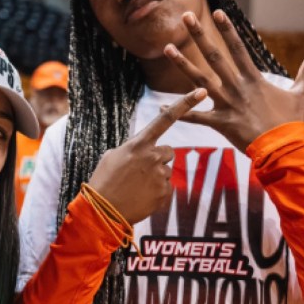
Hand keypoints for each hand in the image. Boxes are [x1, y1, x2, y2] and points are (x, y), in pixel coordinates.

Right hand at [87, 88, 206, 224]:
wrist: (102, 211)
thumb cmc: (104, 181)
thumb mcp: (112, 156)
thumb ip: (132, 149)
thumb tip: (143, 151)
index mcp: (139, 144)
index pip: (166, 119)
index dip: (185, 103)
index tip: (202, 92)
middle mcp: (153, 156)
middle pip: (168, 151)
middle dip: (157, 159)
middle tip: (138, 171)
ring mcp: (160, 176)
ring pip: (165, 171)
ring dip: (154, 177)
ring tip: (135, 187)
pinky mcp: (164, 193)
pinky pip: (166, 188)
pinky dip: (156, 193)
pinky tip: (140, 197)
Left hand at [163, 10, 303, 151]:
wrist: (285, 150)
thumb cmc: (292, 122)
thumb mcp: (302, 93)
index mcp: (253, 79)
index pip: (238, 48)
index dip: (227, 30)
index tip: (217, 13)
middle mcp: (236, 87)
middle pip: (213, 57)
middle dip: (199, 36)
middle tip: (185, 18)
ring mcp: (226, 104)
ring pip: (199, 80)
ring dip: (182, 63)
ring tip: (167, 48)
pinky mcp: (219, 122)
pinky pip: (195, 117)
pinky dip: (179, 112)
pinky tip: (162, 105)